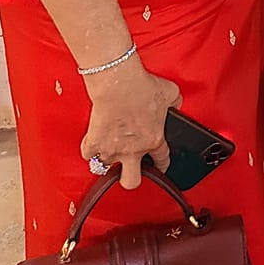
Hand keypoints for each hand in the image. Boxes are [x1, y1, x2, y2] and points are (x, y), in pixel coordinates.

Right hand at [80, 58, 178, 189]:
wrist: (119, 83)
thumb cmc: (142, 87)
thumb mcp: (170, 92)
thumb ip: (175, 103)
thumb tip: (175, 104)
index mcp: (154, 140)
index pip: (162, 160)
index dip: (162, 165)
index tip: (159, 166)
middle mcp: (133, 150)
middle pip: (131, 181)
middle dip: (131, 178)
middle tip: (130, 170)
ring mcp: (112, 149)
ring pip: (106, 168)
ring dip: (107, 159)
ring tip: (109, 152)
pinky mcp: (94, 143)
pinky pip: (88, 154)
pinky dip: (90, 149)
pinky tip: (94, 143)